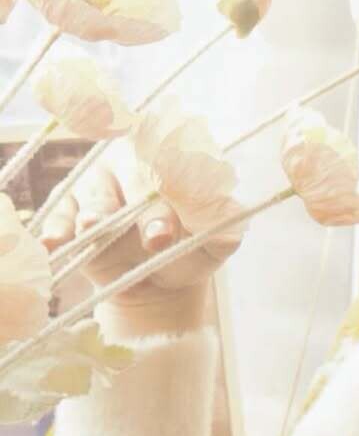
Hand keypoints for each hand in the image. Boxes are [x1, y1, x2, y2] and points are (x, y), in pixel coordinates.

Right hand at [39, 141, 240, 337]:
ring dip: (95, 212)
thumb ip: (224, 224)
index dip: (176, 173)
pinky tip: (51, 244)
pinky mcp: (69, 215)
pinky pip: (59, 217)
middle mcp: (128, 164)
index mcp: (168, 159)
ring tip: (93, 226)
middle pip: (132, 176)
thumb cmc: (191, 247)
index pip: (172, 154)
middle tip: (158, 238)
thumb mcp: (216, 239)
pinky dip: (56, 230)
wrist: (160, 281)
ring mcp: (95, 189)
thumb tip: (229, 216)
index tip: (183, 192)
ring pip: (94, 195)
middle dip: (144, 209)